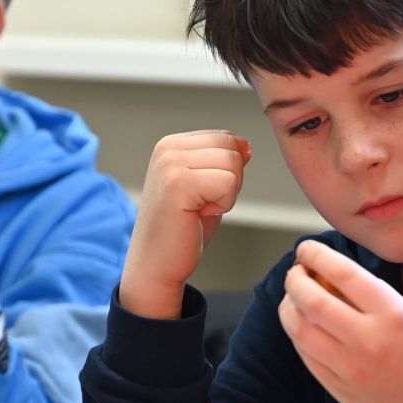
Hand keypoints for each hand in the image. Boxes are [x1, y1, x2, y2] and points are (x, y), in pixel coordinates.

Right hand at [119, 131, 251, 318]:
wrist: (156, 265)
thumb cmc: (180, 231)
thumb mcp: (207, 187)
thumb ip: (223, 163)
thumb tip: (245, 145)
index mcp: (173, 144)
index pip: (226, 138)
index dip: (227, 172)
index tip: (202, 196)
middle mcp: (168, 148)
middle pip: (232, 147)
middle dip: (230, 181)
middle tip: (202, 205)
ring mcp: (171, 163)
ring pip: (233, 163)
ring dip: (226, 194)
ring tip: (198, 210)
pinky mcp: (178, 182)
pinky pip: (228, 182)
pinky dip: (223, 204)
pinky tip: (198, 215)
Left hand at [277, 239, 402, 402]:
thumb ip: (375, 300)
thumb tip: (332, 275)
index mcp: (395, 315)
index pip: (344, 274)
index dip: (318, 256)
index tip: (306, 249)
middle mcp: (370, 340)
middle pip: (312, 301)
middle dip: (295, 280)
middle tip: (294, 273)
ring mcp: (351, 369)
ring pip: (300, 330)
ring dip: (289, 309)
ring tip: (292, 299)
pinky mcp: (341, 391)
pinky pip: (307, 357)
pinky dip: (298, 336)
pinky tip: (302, 327)